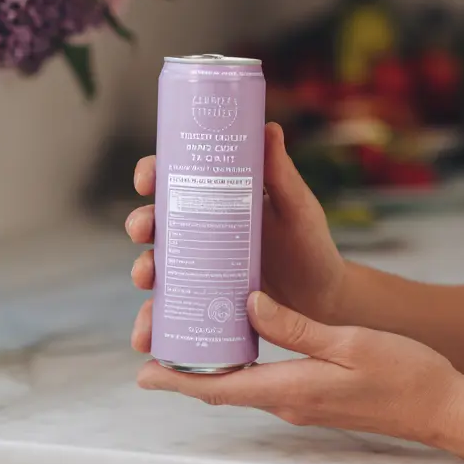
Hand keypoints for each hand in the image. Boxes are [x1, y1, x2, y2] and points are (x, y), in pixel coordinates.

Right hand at [126, 122, 346, 353]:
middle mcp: (201, 229)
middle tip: (142, 232)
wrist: (324, 301)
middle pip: (157, 220)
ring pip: (156, 263)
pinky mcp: (202, 299)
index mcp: (218, 197)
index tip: (146, 180)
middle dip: (140, 223)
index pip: (176, 177)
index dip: (152, 173)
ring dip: (140, 270)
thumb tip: (269, 128)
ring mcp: (200, 265)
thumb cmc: (311, 245)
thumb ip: (282, 173)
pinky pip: (171, 308)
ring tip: (144, 280)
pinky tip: (147, 335)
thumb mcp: (298, 207)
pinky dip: (152, 321)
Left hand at [137, 292, 463, 447]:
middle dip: (185, 370)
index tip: (143, 372)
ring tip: (187, 332)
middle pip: (222, 387)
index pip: (221, 388)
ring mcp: (300, 400)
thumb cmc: (405, 375)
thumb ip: (295, 327)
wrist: (442, 405)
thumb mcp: (348, 343)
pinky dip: (241, 362)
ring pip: (242, 383)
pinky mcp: (313, 393)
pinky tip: (238, 337)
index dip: (177, 381)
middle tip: (155, 339)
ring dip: (212, 365)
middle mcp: (289, 400)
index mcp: (292, 389)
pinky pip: (264, 379)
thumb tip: (248, 305)